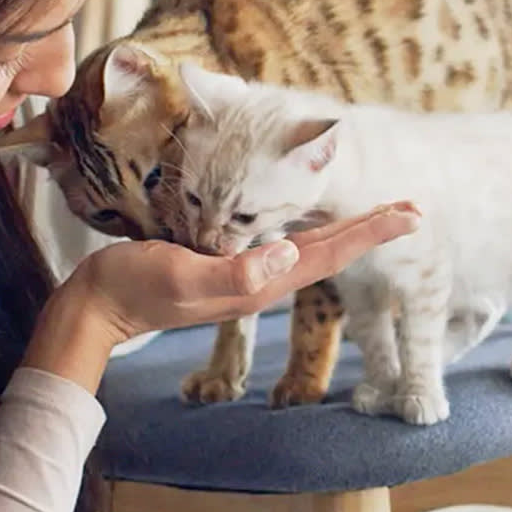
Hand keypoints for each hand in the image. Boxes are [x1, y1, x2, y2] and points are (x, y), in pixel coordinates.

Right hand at [73, 202, 420, 344]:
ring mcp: (242, 273)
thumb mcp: (182, 276)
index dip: (369, 233)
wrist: (99, 303)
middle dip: (370, 228)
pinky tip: (307, 219)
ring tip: (376, 212)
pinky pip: (278, 242)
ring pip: (307, 247)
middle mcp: (258, 279)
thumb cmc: (134, 286)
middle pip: (327, 251)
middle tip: (412, 208)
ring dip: (345, 229)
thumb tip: (285, 256)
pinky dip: (305, 227)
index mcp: (257, 283)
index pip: (326, 254)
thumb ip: (233, 273)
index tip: (410, 214)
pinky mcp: (223, 263)